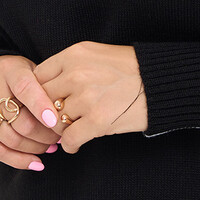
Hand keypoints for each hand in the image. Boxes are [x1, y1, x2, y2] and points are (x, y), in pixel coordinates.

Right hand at [0, 54, 65, 170]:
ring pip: (11, 139)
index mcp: (9, 70)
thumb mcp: (33, 69)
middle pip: (21, 122)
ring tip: (50, 147)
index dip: (41, 107)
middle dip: (46, 134)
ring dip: (36, 148)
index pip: (25, 89)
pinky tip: (36, 163)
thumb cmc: (17, 75)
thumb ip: (47, 86)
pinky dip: (19, 161)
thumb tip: (66, 114)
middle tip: (60, 137)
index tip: (55, 122)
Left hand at [31, 40, 147, 153]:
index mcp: (74, 54)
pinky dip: (70, 145)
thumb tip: (44, 88)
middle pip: (42, 100)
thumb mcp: (96, 55)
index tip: (43, 103)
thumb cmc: (130, 68)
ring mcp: (87, 97)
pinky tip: (75, 145)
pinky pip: (70, 139)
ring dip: (60, 131)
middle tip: (52, 122)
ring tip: (68, 132)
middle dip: (45, 114)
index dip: (37, 93)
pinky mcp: (98, 120)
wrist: (162, 81)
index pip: (37, 77)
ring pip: (55, 121)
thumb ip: (69, 66)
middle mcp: (76, 74)